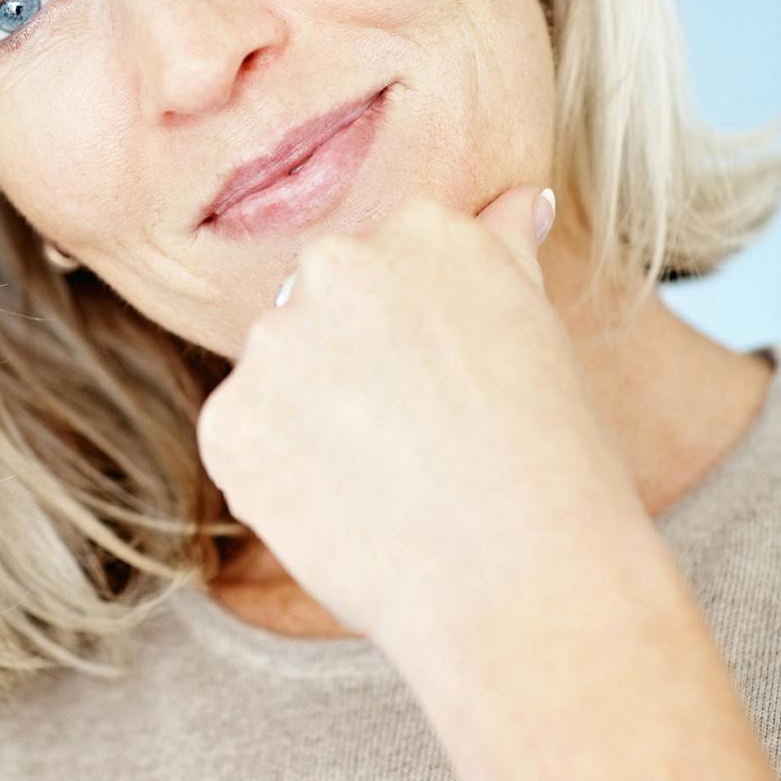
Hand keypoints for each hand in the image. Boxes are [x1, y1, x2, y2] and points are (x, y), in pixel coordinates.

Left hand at [194, 186, 647, 657]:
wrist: (524, 580)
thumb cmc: (551, 464)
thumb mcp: (538, 332)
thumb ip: (504, 252)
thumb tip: (522, 200)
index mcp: (422, 230)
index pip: (381, 271)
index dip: (412, 345)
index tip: (449, 390)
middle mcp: (336, 265)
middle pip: (316, 313)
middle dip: (348, 373)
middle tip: (417, 441)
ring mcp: (273, 341)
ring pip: (275, 379)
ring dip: (309, 426)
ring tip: (388, 485)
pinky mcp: (228, 419)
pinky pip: (242, 443)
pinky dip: (277, 481)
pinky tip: (342, 512)